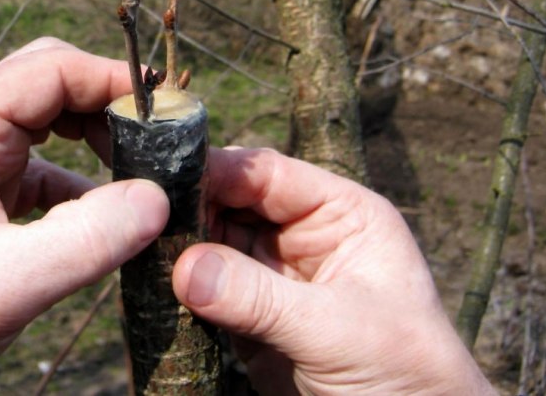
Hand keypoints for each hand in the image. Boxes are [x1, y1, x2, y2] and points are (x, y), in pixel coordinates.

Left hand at [0, 38, 168, 394]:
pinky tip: (107, 214)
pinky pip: (41, 166)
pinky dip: (80, 180)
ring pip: (47, 119)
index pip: (48, 69)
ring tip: (141, 172)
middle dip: (106, 101)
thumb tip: (158, 197)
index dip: (112, 79)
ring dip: (95, 136)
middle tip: (157, 138)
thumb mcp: (2, 285)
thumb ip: (86, 239)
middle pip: (48, 81)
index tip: (167, 107)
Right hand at [172, 148, 494, 394]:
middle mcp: (303, 236)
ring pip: (212, 243)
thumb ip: (261, 297)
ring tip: (141, 252)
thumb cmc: (404, 374)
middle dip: (190, 208)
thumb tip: (185, 267)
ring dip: (179, 248)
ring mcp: (274, 276)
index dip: (218, 170)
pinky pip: (205, 289)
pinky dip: (179, 287)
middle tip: (143, 219)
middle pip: (232, 202)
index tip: (165, 177)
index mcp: (341, 214)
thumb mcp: (336, 329)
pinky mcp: (251, 317)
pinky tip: (153, 283)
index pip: (268, 175)